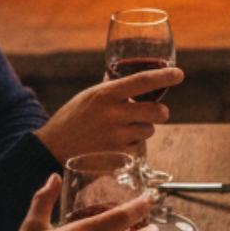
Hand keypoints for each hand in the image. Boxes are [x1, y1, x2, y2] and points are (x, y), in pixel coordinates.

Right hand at [35, 66, 185, 164]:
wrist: (51, 149)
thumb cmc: (71, 119)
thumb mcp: (88, 96)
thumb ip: (111, 88)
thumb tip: (130, 76)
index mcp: (106, 94)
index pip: (142, 81)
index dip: (164, 76)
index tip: (179, 74)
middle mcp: (113, 114)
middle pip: (157, 111)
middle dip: (160, 112)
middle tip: (155, 111)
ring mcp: (116, 137)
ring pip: (150, 130)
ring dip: (144, 129)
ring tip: (125, 129)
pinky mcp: (117, 156)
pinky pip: (139, 148)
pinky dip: (133, 145)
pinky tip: (117, 143)